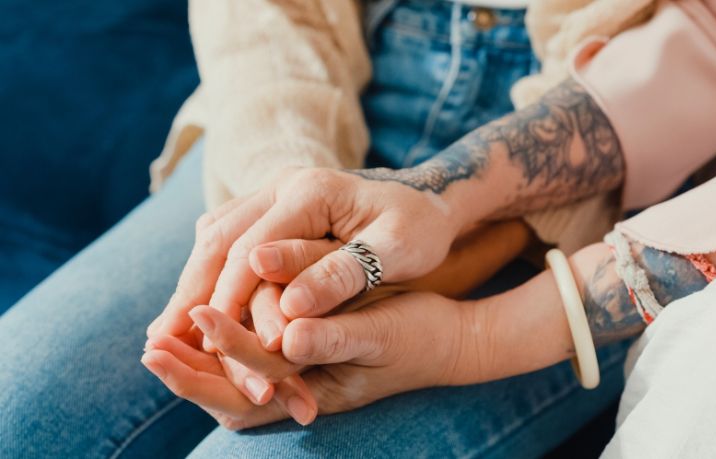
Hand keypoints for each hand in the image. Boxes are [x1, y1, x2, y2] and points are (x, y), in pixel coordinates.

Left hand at [144, 291, 471, 427]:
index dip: (211, 364)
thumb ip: (337, 337)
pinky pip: (255, 358)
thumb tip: (288, 337)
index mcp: (317, 390)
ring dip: (202, 361)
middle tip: (150, 346)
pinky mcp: (305, 355)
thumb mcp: (383, 334)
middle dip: (190, 374)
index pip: (250, 387)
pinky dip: (227, 343)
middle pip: (232, 396)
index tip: (181, 330)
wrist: (447, 340)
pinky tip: (209, 317)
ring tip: (166, 335)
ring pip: (238, 380)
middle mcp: (303, 390)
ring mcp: (302, 376)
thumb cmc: (420, 336)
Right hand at [147, 167, 464, 349]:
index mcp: (312, 189)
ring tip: (165, 331)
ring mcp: (271, 193)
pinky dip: (206, 273)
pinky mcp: (269, 209)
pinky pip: (225, 237)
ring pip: (214, 237)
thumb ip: (343, 272)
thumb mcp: (396, 250)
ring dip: (190, 283)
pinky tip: (194, 305)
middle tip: (162, 341)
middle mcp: (282, 184)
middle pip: (220, 238)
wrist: (423, 202)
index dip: (230, 295)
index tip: (211, 338)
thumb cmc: (417, 228)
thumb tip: (287, 304)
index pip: (253, 245)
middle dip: (191, 292)